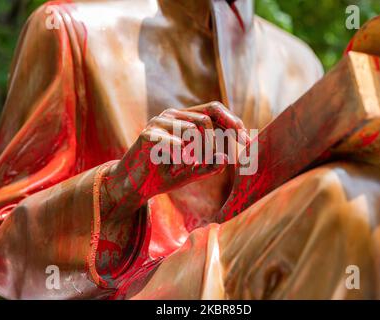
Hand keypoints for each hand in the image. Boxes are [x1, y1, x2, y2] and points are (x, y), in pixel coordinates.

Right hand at [102, 102, 247, 211]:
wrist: (133, 185)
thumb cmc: (164, 174)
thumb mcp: (193, 170)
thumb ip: (211, 163)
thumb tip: (227, 158)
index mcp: (184, 119)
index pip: (214, 109)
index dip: (233, 122)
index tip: (246, 141)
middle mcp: (172, 116)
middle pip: (207, 120)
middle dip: (215, 143)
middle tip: (211, 161)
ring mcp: (158, 123)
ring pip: (193, 130)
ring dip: (198, 152)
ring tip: (187, 166)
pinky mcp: (148, 135)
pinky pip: (176, 143)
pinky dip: (182, 157)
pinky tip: (178, 165)